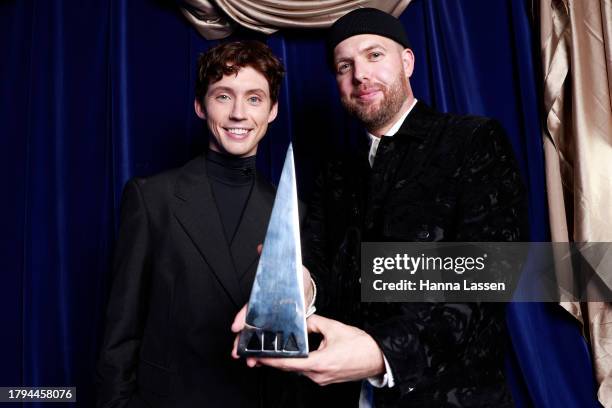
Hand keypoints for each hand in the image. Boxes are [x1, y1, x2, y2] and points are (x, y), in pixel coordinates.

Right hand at [230, 244, 314, 357]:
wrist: (303, 283)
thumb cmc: (292, 275)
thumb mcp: (285, 266)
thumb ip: (272, 259)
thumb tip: (261, 247)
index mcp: (264, 297)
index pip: (250, 307)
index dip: (243, 317)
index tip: (236, 327)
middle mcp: (265, 310)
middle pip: (249, 327)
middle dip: (242, 340)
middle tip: (236, 352)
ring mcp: (272, 320)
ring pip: (258, 337)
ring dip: (252, 350)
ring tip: (249, 361)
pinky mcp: (281, 327)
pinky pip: (272, 341)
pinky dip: (267, 351)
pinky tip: (261, 360)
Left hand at [246, 314, 384, 385]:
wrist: (378, 357)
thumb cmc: (360, 346)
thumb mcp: (333, 328)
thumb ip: (314, 322)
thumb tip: (303, 321)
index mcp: (319, 363)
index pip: (288, 364)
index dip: (271, 361)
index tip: (259, 357)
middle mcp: (319, 375)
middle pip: (291, 367)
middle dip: (278, 359)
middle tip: (265, 351)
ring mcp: (323, 379)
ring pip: (300, 369)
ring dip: (291, 360)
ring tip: (282, 350)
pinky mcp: (327, 379)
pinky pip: (309, 371)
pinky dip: (302, 362)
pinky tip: (301, 354)